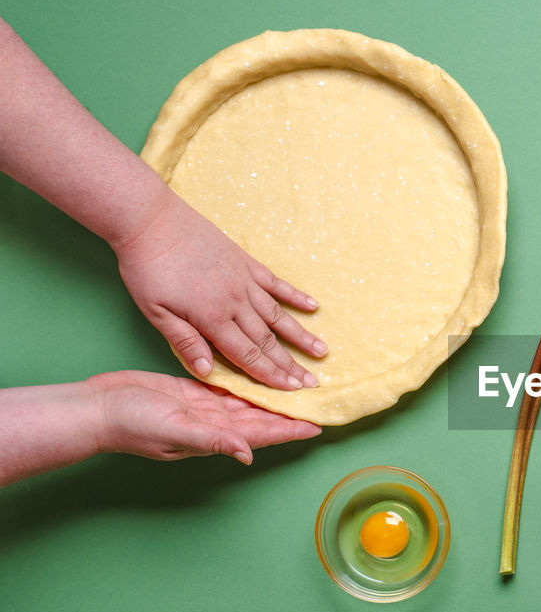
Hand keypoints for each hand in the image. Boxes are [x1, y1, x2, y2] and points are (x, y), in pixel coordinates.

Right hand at [87, 370, 320, 464]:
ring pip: (248, 402)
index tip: (318, 425)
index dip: (290, 429)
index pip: (262, 433)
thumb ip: (211, 441)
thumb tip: (247, 455)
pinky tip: (263, 376)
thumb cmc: (131, 423)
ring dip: (272, 397)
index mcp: (214, 435)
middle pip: (262, 418)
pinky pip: (228, 388)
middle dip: (290, 412)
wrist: (98, 408)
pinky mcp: (192, 392)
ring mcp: (204, 409)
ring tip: (299, 389)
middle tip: (318, 402)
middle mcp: (214, 424)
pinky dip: (247, 384)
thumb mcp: (174, 430)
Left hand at [114, 196, 327, 390]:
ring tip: (322, 351)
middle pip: (267, 340)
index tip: (292, 390)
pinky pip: (276, 283)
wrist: (152, 221)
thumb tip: (208, 372)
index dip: (270, 375)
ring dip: (301, 335)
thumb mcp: (155, 311)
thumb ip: (184, 341)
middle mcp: (235, 302)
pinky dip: (295, 296)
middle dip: (290, 364)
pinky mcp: (245, 262)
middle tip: (312, 382)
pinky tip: (313, 306)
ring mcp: (244, 280)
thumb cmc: (148, 268)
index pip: (247, 355)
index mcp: (212, 318)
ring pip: (278, 315)